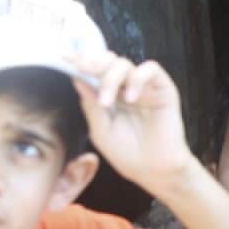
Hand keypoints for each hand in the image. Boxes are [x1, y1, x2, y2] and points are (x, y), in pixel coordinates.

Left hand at [69, 51, 194, 193]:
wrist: (154, 171)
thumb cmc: (128, 155)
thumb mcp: (100, 131)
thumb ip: (90, 106)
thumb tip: (77, 79)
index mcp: (110, 96)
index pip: (95, 71)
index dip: (80, 61)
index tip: (64, 57)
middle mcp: (126, 88)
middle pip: (108, 61)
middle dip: (93, 63)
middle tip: (82, 69)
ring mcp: (145, 88)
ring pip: (125, 64)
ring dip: (111, 78)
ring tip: (107, 101)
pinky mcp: (164, 90)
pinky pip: (151, 69)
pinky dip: (137, 79)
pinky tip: (131, 98)